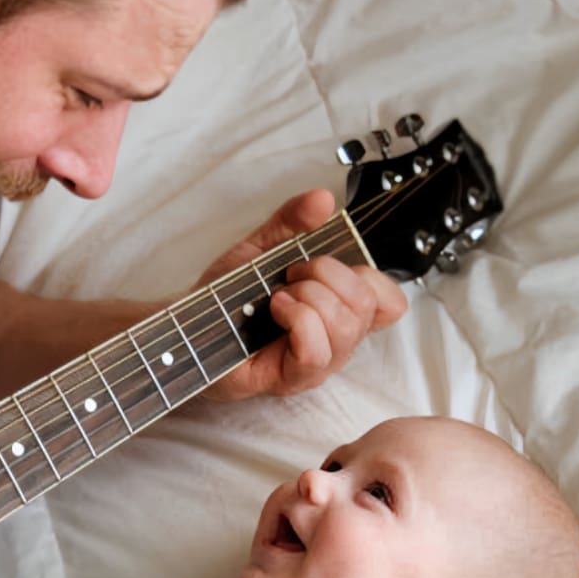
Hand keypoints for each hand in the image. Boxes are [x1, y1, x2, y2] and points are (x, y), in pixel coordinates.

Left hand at [196, 189, 407, 400]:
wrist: (189, 325)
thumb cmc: (227, 297)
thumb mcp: (262, 246)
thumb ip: (292, 221)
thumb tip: (322, 199)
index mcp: (339, 310)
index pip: (389, 301)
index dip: (367, 275)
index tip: (320, 262)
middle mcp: (336, 339)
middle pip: (366, 304)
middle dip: (326, 274)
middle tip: (290, 276)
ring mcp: (317, 363)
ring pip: (346, 326)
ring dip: (308, 297)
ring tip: (278, 296)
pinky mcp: (292, 379)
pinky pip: (317, 352)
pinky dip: (298, 320)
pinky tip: (276, 310)